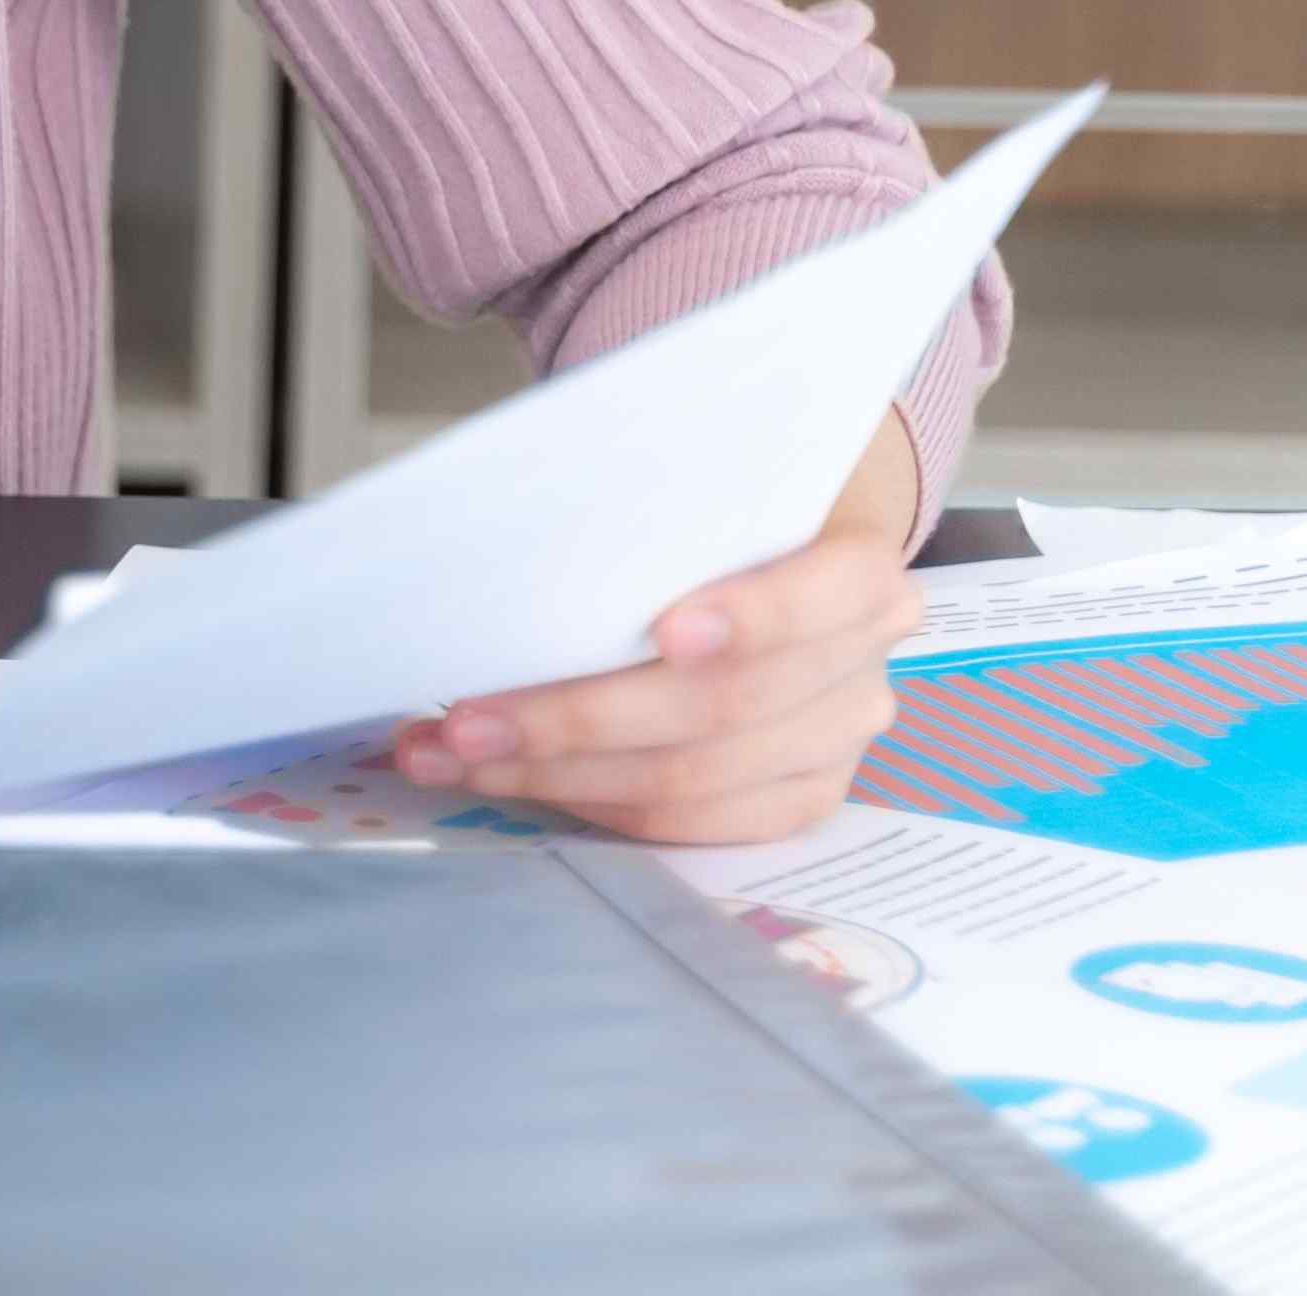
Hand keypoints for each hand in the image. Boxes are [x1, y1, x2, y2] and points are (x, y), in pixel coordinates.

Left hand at [390, 416, 924, 847]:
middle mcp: (859, 669)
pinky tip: (508, 778)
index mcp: (860, 574)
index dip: (755, 616)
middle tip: (463, 718)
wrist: (789, 555)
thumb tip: (510, 532)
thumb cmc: (721, 511)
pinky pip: (686, 823)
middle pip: (722, 709)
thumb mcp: (705, 484)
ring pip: (689, 781)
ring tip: (447, 752)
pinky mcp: (793, 798)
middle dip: (577, 719)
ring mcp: (832, 745)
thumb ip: (651, 509)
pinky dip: (587, 801)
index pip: (828, 593)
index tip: (665, 631)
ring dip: (552, 771)